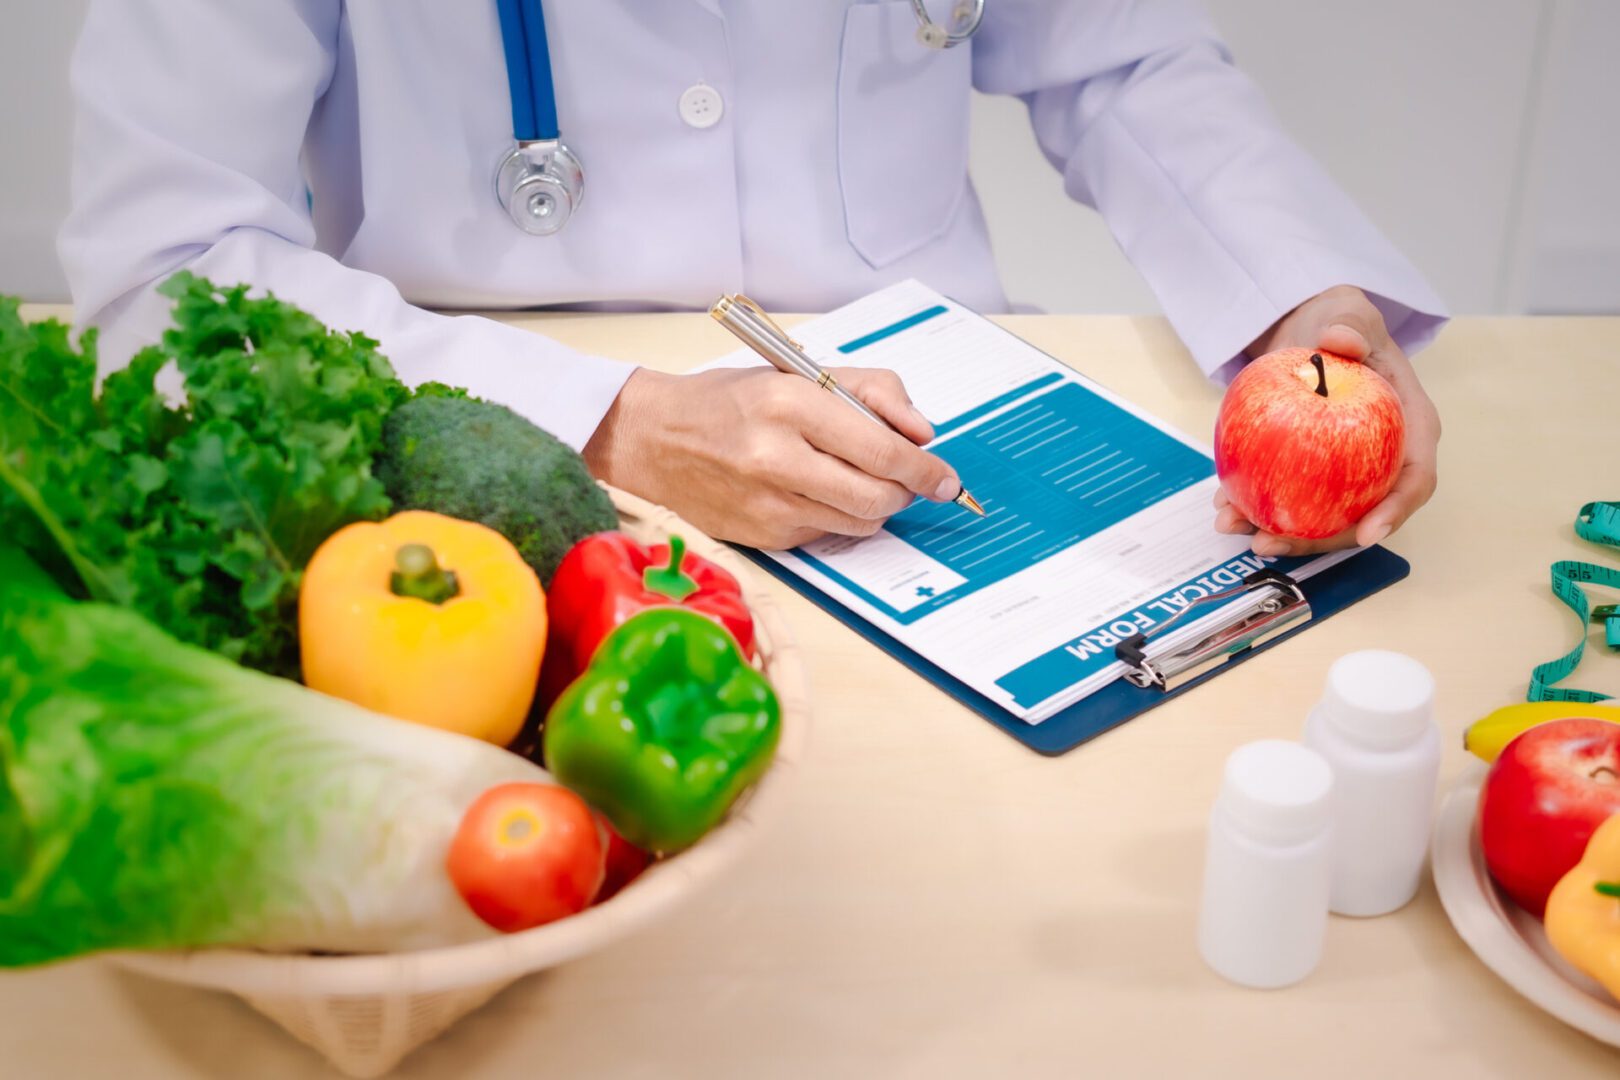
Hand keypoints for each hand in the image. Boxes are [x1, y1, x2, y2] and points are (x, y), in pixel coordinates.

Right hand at [583, 366, 959, 548]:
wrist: (652, 439)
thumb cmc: (730, 402)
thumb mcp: (798, 373)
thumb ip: (871, 392)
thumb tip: (921, 433)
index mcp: (790, 404)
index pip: (880, 449)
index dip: (924, 469)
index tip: (945, 477)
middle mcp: (777, 457)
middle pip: (876, 496)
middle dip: (905, 491)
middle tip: (907, 480)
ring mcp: (767, 503)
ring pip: (858, 522)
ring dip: (875, 506)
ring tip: (857, 480)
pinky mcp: (760, 535)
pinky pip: (826, 535)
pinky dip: (836, 518)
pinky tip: (814, 493)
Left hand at [1215, 285, 1440, 554]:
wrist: (1307, 329)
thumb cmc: (1339, 323)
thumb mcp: (1348, 314)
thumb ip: (1350, 325)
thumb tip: (1340, 342)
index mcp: (1409, 427)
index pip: (1415, 478)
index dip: (1395, 511)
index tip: (1368, 534)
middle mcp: (1380, 458)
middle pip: (1360, 513)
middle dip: (1317, 541)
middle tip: (1268, 543)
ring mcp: (1344, 471)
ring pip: (1319, 515)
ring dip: (1276, 532)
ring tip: (1232, 528)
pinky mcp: (1308, 472)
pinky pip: (1287, 497)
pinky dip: (1255, 507)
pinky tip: (1222, 507)